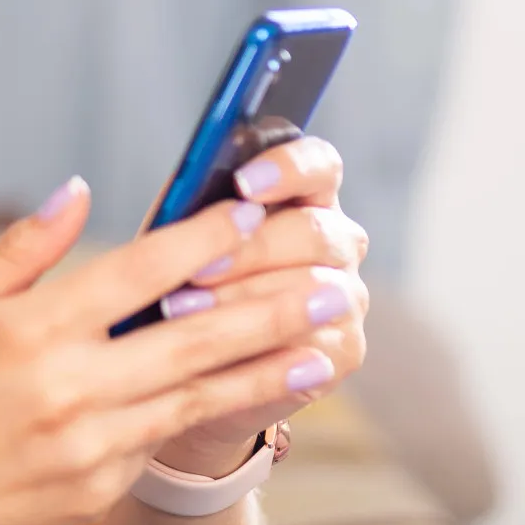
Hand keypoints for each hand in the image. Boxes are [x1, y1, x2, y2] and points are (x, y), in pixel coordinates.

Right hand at [0, 176, 360, 524]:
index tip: (250, 214)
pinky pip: (166, 438)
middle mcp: (67, 388)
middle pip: (190, 339)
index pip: (133, 273)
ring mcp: (90, 445)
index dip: (197, 240)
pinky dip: (219, 411)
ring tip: (329, 344)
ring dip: (270, 368)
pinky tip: (267, 391)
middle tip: (335, 285)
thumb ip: (23, 251)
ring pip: (199, 397)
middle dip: (271, 309)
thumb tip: (80, 190)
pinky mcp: (103, 486)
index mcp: (30, 331)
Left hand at [150, 135, 368, 476]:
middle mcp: (336, 241)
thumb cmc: (180, 280)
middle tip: (195, 269)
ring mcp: (346, 296)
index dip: (288, 169)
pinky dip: (262, 349)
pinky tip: (221, 353)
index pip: (319, 165)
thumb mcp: (178, 237)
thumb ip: (193, 207)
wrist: (182, 359)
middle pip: (314, 231)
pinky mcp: (344, 349)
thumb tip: (192, 182)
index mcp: (304, 196)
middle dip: (251, 251)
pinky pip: (315, 345)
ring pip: (313, 292)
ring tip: (182, 312)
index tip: (244, 184)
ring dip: (244, 302)